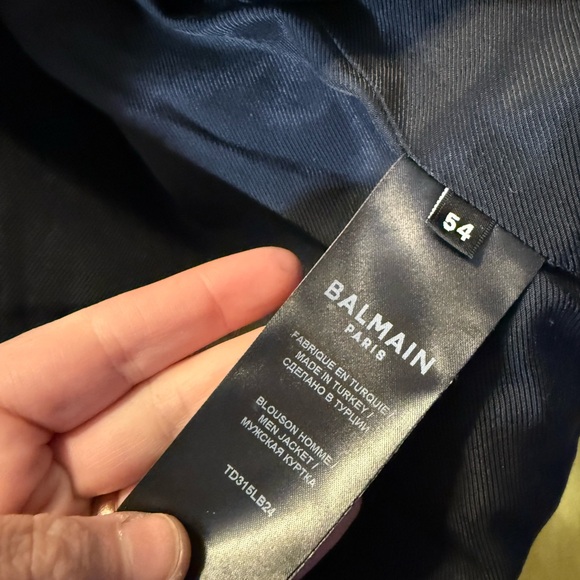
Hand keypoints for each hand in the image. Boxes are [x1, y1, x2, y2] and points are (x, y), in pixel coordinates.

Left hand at [0, 247, 301, 578]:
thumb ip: (60, 551)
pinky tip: (311, 517)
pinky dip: (255, 542)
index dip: (200, 302)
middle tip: (327, 350)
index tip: (276, 272)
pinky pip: (199, 557)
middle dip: (249, 372)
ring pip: (194, 482)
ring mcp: (94, 532)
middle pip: (172, 403)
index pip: (116, 341)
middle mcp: (52, 470)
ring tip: (337, 430)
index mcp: (0, 420)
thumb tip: (170, 548)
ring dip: (265, 461)